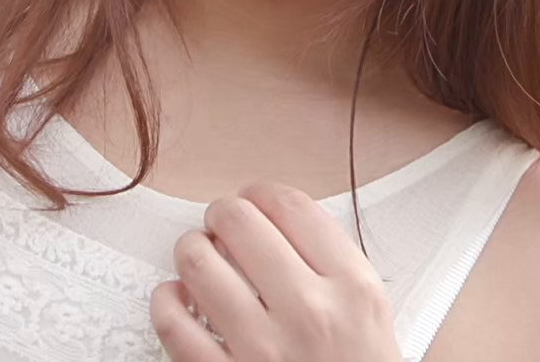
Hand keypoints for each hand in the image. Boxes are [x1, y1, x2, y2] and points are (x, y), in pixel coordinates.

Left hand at [151, 182, 404, 361]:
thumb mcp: (374, 320)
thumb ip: (334, 268)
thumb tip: (275, 221)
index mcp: (353, 290)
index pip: (292, 206)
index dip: (261, 194)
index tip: (253, 200)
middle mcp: (309, 312)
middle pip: (240, 220)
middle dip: (222, 216)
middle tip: (222, 228)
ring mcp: (261, 349)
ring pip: (197, 261)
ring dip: (191, 252)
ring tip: (199, 260)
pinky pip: (172, 322)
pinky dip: (166, 302)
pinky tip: (177, 302)